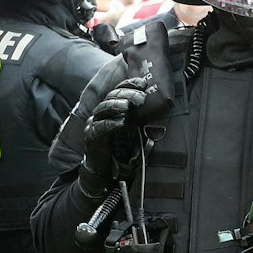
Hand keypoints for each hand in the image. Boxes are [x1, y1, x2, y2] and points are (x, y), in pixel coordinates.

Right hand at [81, 74, 154, 191]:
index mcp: (112, 109)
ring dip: (117, 105)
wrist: (107, 170)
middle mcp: (102, 114)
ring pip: (103, 109)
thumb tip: (161, 106)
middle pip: (112, 97)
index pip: (119, 90)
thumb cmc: (122, 148)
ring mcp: (95, 124)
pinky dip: (110, 124)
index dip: (129, 84)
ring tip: (128, 106)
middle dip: (127, 94)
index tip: (143, 82)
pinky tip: (121, 122)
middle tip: (141, 97)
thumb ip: (141, 118)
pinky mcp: (92, 137)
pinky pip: (100, 128)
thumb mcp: (136, 129)